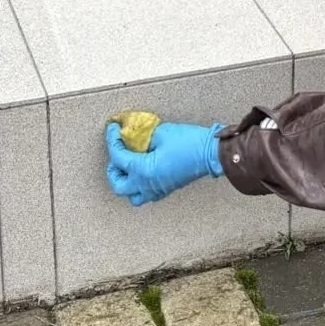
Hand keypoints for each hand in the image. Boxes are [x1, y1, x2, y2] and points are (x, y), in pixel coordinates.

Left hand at [107, 120, 225, 206]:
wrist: (211, 154)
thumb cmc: (191, 144)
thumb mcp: (161, 133)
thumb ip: (143, 136)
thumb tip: (135, 135)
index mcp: (144, 171)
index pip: (118, 157)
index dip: (112, 140)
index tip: (113, 130)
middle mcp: (148, 185)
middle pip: (119, 185)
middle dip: (113, 169)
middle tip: (116, 154)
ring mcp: (158, 189)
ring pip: (132, 196)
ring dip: (126, 183)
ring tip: (127, 168)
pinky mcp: (167, 189)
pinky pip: (146, 194)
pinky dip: (139, 186)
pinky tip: (143, 172)